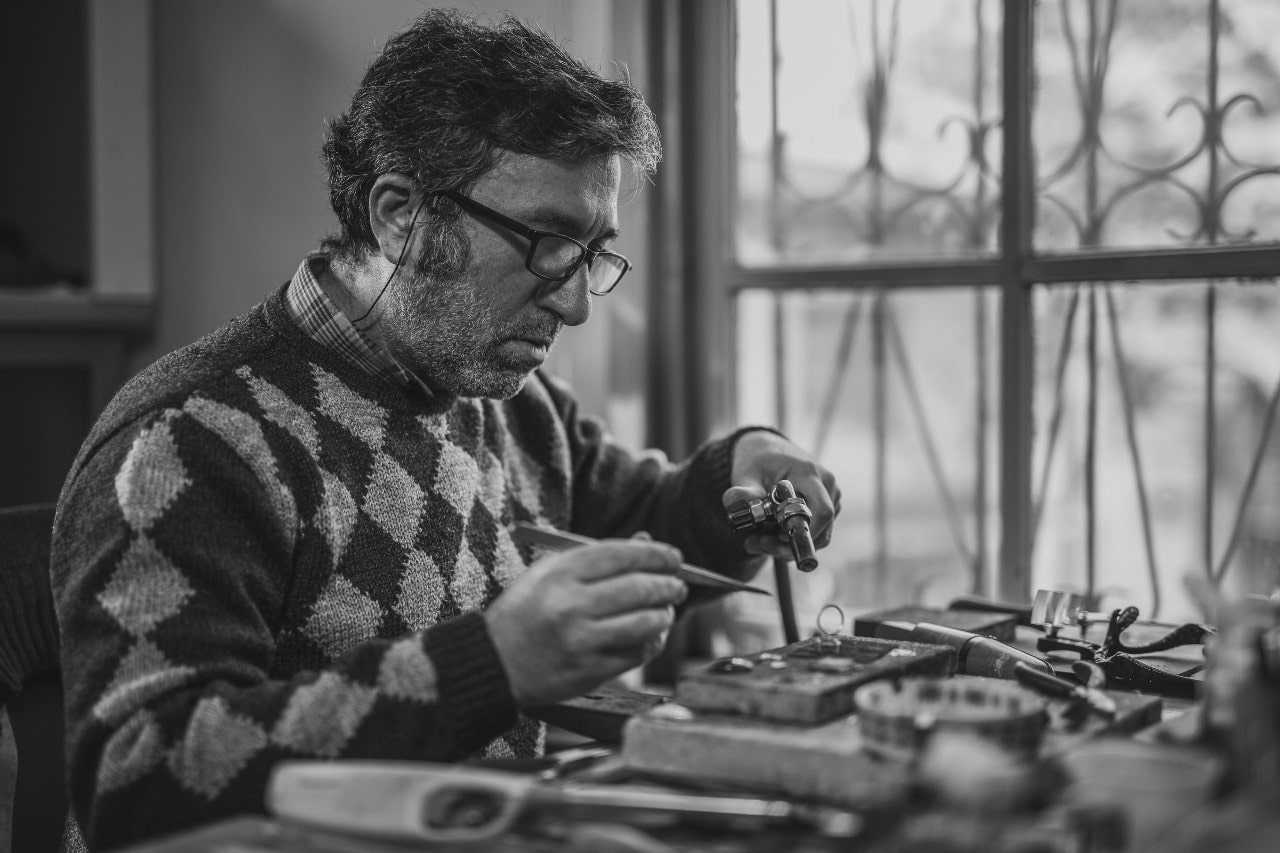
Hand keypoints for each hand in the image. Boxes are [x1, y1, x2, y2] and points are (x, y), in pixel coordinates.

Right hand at [485, 539, 686, 706]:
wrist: (493, 662)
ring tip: (666, 611)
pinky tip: (652, 636)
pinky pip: (635, 654)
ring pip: (644, 623)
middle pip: (639, 588)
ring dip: (664, 615)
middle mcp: (570, 605)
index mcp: (559, 573)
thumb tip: (646, 541)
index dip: (656, 555)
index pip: (622, 555)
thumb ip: (597, 558)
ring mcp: (580, 640)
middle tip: (678, 586)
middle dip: (668, 585)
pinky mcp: (588, 671)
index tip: (674, 558)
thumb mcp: (549, 574)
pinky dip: (651, 643)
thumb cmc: (525, 612)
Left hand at [724, 430, 840, 561]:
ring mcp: (831, 496)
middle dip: (787, 546)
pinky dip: (792, 539)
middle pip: (820, 530)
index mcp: (808, 473)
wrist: (768, 451)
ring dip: (786, 545)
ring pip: (817, 536)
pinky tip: (769, 533)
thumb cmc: (758, 461)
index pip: (822, 511)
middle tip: (755, 543)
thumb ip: (744, 491)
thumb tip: (733, 501)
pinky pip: (815, 533)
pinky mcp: (829, 506)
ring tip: (757, 538)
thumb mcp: (746, 474)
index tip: (778, 539)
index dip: (804, 532)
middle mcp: (827, 485)